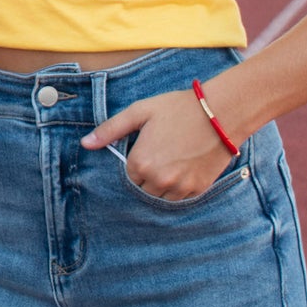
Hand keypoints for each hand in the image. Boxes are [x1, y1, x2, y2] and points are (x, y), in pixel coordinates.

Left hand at [81, 88, 237, 199]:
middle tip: (159, 153)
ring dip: (161, 184)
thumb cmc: (177, 109)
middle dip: (146, 175)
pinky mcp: (199, 189)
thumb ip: (110, 130)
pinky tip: (183, 167)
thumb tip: (85, 144)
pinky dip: (178, 187)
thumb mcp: (138, 112)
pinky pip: (180, 197)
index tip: (145, 149)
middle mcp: (159, 180)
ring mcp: (181, 187)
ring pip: (160, 196)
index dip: (135, 162)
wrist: (220, 114)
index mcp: (140, 163)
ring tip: (170, 160)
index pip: (127, 175)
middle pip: (142, 188)